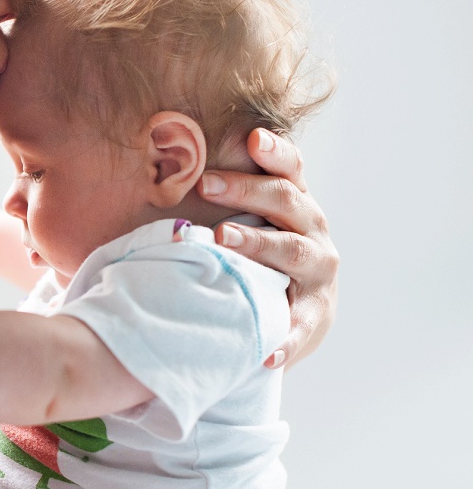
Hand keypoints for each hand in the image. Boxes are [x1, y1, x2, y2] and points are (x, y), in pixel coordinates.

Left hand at [199, 129, 338, 367]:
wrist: (297, 316)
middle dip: (245, 190)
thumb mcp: (252, 224)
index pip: (290, 170)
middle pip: (285, 201)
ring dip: (257, 244)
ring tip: (223, 241)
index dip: (273, 151)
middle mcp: (313, 232)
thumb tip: (170, 170)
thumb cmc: (260, 258)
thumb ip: (227, 198)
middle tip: (204, 185)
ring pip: (291, 251)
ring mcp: (318, 274)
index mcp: (296, 206)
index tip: (251, 136)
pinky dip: (284, 339)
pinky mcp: (314, 316)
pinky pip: (299, 327)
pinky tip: (265, 351)